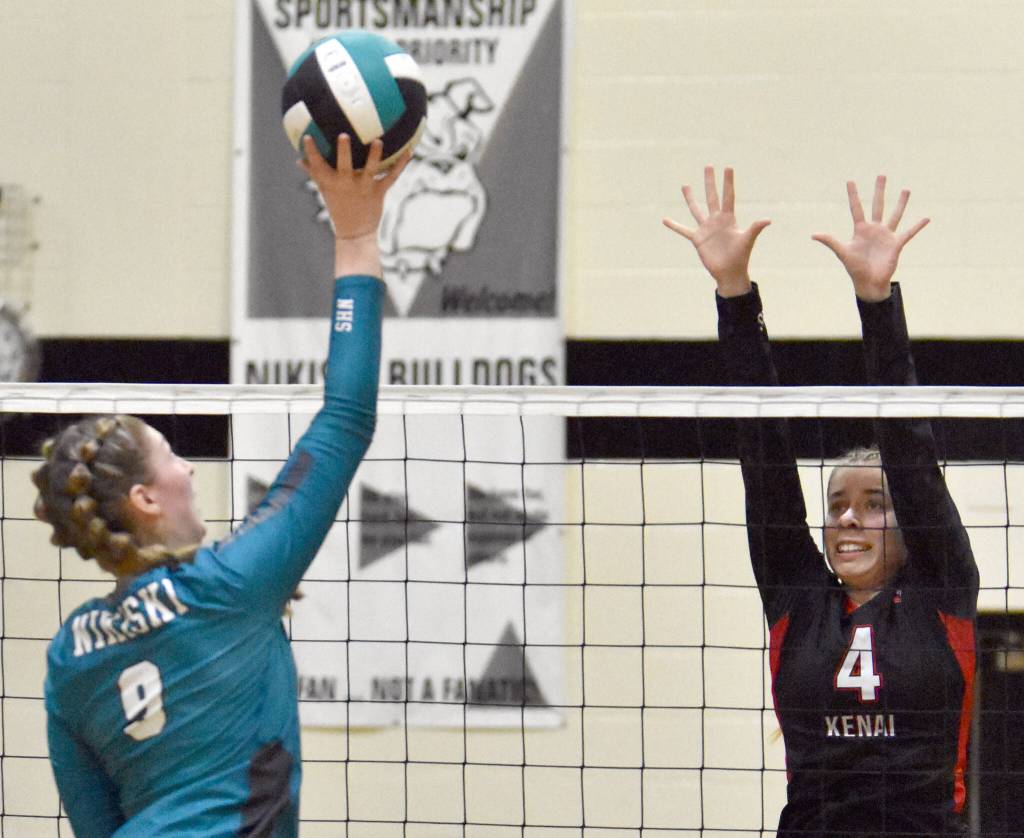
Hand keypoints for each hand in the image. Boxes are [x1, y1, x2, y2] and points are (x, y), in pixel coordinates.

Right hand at [300, 134, 411, 242]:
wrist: (355, 232)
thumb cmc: (338, 206)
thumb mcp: (324, 190)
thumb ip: (314, 173)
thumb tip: (299, 160)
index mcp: (330, 182)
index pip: (317, 165)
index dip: (312, 151)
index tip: (307, 136)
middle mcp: (346, 184)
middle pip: (344, 165)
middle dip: (343, 151)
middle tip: (343, 135)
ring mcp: (363, 188)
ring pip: (369, 170)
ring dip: (374, 156)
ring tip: (378, 141)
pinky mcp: (378, 193)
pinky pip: (391, 177)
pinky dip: (401, 165)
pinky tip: (410, 151)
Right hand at [662, 166, 770, 296]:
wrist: (730, 272)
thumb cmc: (741, 257)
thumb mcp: (747, 241)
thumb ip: (755, 228)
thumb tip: (767, 220)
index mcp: (729, 219)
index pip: (728, 196)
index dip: (728, 182)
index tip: (728, 167)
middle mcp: (717, 220)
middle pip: (712, 197)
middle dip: (710, 182)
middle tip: (708, 166)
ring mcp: (706, 229)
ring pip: (696, 209)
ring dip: (690, 198)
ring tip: (685, 185)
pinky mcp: (697, 239)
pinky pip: (684, 230)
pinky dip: (674, 226)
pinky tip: (665, 220)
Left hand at [812, 176, 928, 301]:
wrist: (868, 282)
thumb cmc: (855, 268)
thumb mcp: (842, 252)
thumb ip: (830, 241)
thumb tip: (813, 234)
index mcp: (860, 230)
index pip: (856, 208)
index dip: (853, 195)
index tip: (850, 180)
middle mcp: (874, 229)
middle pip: (877, 205)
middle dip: (879, 191)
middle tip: (881, 175)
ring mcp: (886, 235)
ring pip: (895, 215)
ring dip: (901, 203)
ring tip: (906, 189)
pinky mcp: (896, 244)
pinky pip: (909, 233)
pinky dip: (918, 226)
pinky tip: (926, 218)